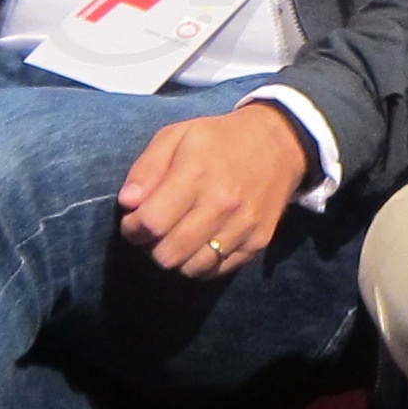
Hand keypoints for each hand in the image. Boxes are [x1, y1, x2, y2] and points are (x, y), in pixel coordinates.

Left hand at [118, 101, 310, 275]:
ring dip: (176, 258)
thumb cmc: (218, 139)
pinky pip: (217, 271)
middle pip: (169, 254)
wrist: (279, 143)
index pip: (152, 222)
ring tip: (175, 239)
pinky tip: (198, 244)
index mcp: (197, 174)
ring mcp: (244, 227)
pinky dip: (201, 264)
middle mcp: (222, 204)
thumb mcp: (176, 136)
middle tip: (153, 232)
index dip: (132, 229)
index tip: (133, 222)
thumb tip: (128, 203)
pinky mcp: (258, 242)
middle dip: (150, 247)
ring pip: (192, 269)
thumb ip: (147, 169)